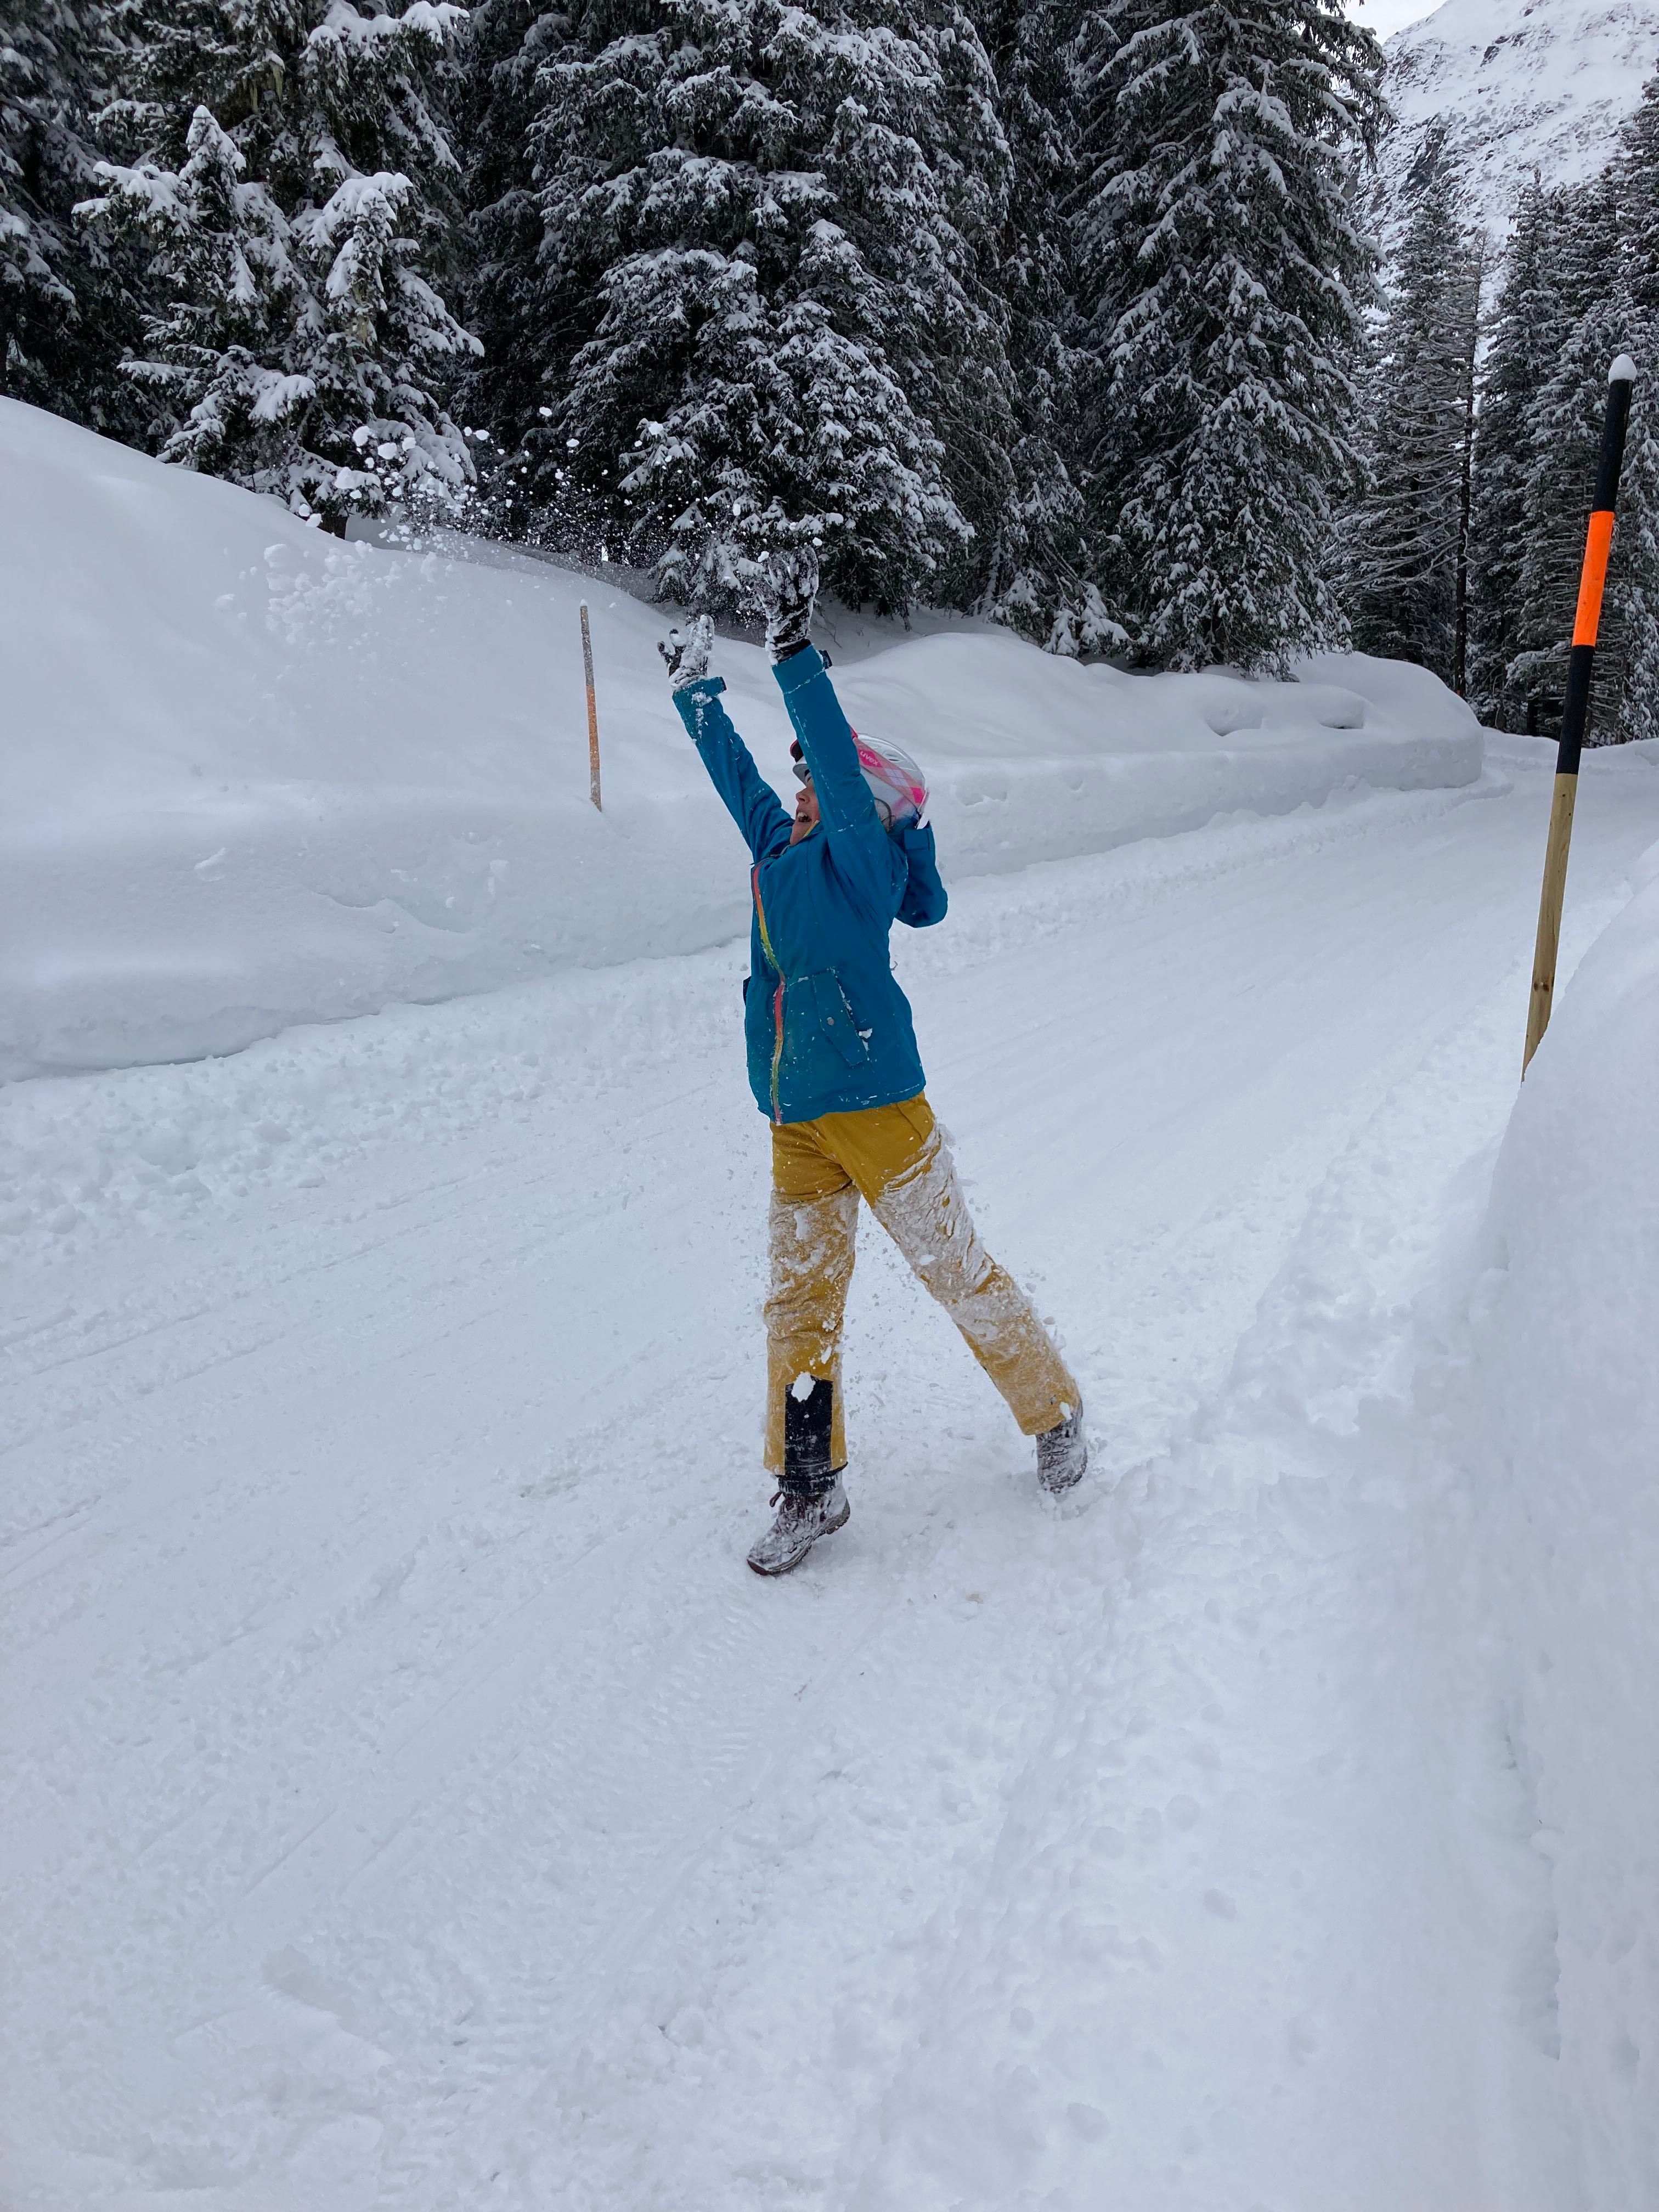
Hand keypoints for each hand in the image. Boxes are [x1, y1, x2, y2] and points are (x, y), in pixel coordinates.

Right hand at [658, 613, 713, 690]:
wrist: (687, 685)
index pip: (706, 637)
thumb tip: (703, 618)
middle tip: (689, 623)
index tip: (705, 617)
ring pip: (678, 646)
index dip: (707, 628)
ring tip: (673, 632)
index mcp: (702, 652)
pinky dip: (663, 649)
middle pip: (692, 640)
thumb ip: (699, 633)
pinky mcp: (672, 666)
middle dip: (692, 631)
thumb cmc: (695, 668)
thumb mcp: (698, 648)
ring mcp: (682, 660)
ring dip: (675, 638)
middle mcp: (692, 655)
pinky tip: (660, 643)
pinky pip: (667, 656)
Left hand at [759, 545, 819, 661]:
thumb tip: (790, 563)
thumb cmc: (792, 620)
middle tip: (793, 551)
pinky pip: (769, 602)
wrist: (789, 646)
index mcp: (807, 599)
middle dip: (798, 565)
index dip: (811, 562)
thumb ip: (795, 584)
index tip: (806, 548)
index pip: (812, 577)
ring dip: (779, 573)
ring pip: (785, 588)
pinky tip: (757, 581)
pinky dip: (763, 591)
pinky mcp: (776, 617)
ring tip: (773, 560)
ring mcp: (788, 609)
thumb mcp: (799, 602)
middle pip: (800, 580)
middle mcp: (800, 602)